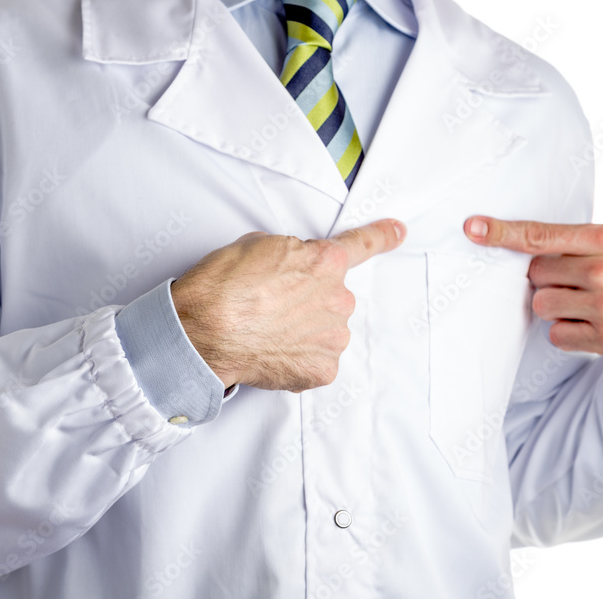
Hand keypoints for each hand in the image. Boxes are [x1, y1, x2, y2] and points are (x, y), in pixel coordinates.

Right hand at [171, 219, 405, 391]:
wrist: (204, 332)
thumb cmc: (222, 288)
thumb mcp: (255, 245)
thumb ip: (290, 253)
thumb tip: (291, 265)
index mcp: (326, 262)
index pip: (362, 244)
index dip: (383, 236)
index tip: (398, 232)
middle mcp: (338, 299)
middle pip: (331, 296)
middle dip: (307, 300)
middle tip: (269, 305)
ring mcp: (333, 337)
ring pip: (324, 330)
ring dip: (301, 330)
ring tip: (264, 330)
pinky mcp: (322, 369)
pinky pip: (315, 360)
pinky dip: (295, 358)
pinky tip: (269, 351)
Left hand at [464, 216, 602, 364]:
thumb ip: (583, 243)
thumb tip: (533, 247)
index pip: (541, 235)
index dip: (502, 232)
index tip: (473, 228)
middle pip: (535, 274)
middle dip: (547, 279)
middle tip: (576, 283)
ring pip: (542, 305)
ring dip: (556, 307)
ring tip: (589, 305)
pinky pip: (557, 335)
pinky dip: (568, 332)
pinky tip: (595, 327)